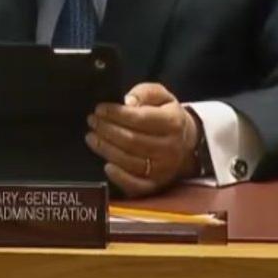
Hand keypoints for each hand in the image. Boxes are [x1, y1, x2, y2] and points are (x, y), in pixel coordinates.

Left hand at [85, 82, 198, 197]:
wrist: (185, 139)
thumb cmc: (166, 114)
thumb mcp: (160, 95)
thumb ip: (143, 93)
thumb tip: (127, 101)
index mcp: (173, 123)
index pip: (140, 119)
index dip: (116, 113)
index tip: (100, 109)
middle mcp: (170, 148)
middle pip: (132, 140)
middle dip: (107, 130)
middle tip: (92, 121)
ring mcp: (164, 169)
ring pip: (130, 161)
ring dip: (106, 149)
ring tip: (91, 137)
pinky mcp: (156, 184)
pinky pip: (136, 185)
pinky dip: (119, 177)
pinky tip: (106, 166)